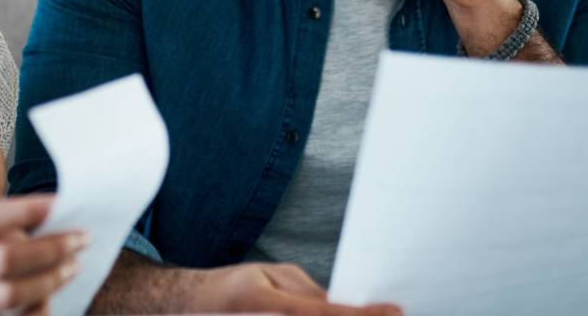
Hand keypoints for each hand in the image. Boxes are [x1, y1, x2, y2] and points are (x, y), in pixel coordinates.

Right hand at [0, 195, 84, 315]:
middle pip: (2, 256)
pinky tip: (43, 299)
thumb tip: (26, 219)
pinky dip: (23, 310)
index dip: (24, 209)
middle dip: (49, 249)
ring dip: (45, 282)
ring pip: (4, 295)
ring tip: (69, 269)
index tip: (59, 203)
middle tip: (79, 241)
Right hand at [189, 262, 402, 315]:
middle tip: (389, 313)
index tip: (395, 311)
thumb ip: (308, 292)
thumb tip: (342, 305)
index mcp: (273, 307)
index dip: (364, 315)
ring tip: (370, 311)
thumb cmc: (234, 288)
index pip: (328, 315)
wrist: (193, 306)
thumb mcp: (272, 276)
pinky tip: (337, 313)